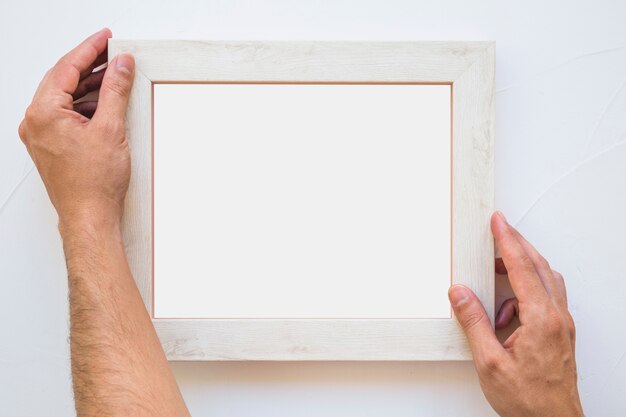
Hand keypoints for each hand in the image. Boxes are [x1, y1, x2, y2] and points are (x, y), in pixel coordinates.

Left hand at [18, 28, 134, 230]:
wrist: (89, 216)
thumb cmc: (94, 183)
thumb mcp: (111, 128)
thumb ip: (115, 90)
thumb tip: (120, 65)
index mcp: (43, 113)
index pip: (66, 68)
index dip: (89, 49)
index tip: (105, 39)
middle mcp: (35, 122)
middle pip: (63, 80)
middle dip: (90, 66)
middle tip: (113, 55)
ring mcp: (40, 134)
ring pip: (65, 98)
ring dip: (90, 88)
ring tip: (115, 79)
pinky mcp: (50, 145)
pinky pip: (65, 115)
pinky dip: (85, 106)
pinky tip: (105, 105)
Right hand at [449, 212, 582, 416]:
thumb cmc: (528, 399)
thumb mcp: (490, 361)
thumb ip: (474, 322)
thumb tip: (460, 293)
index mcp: (542, 320)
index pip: (522, 268)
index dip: (507, 241)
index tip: (497, 222)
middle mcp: (557, 317)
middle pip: (539, 266)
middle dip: (517, 244)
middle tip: (498, 230)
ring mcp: (562, 324)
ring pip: (546, 280)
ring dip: (523, 266)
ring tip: (495, 271)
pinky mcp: (560, 332)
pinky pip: (546, 297)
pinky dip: (526, 291)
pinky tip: (505, 309)